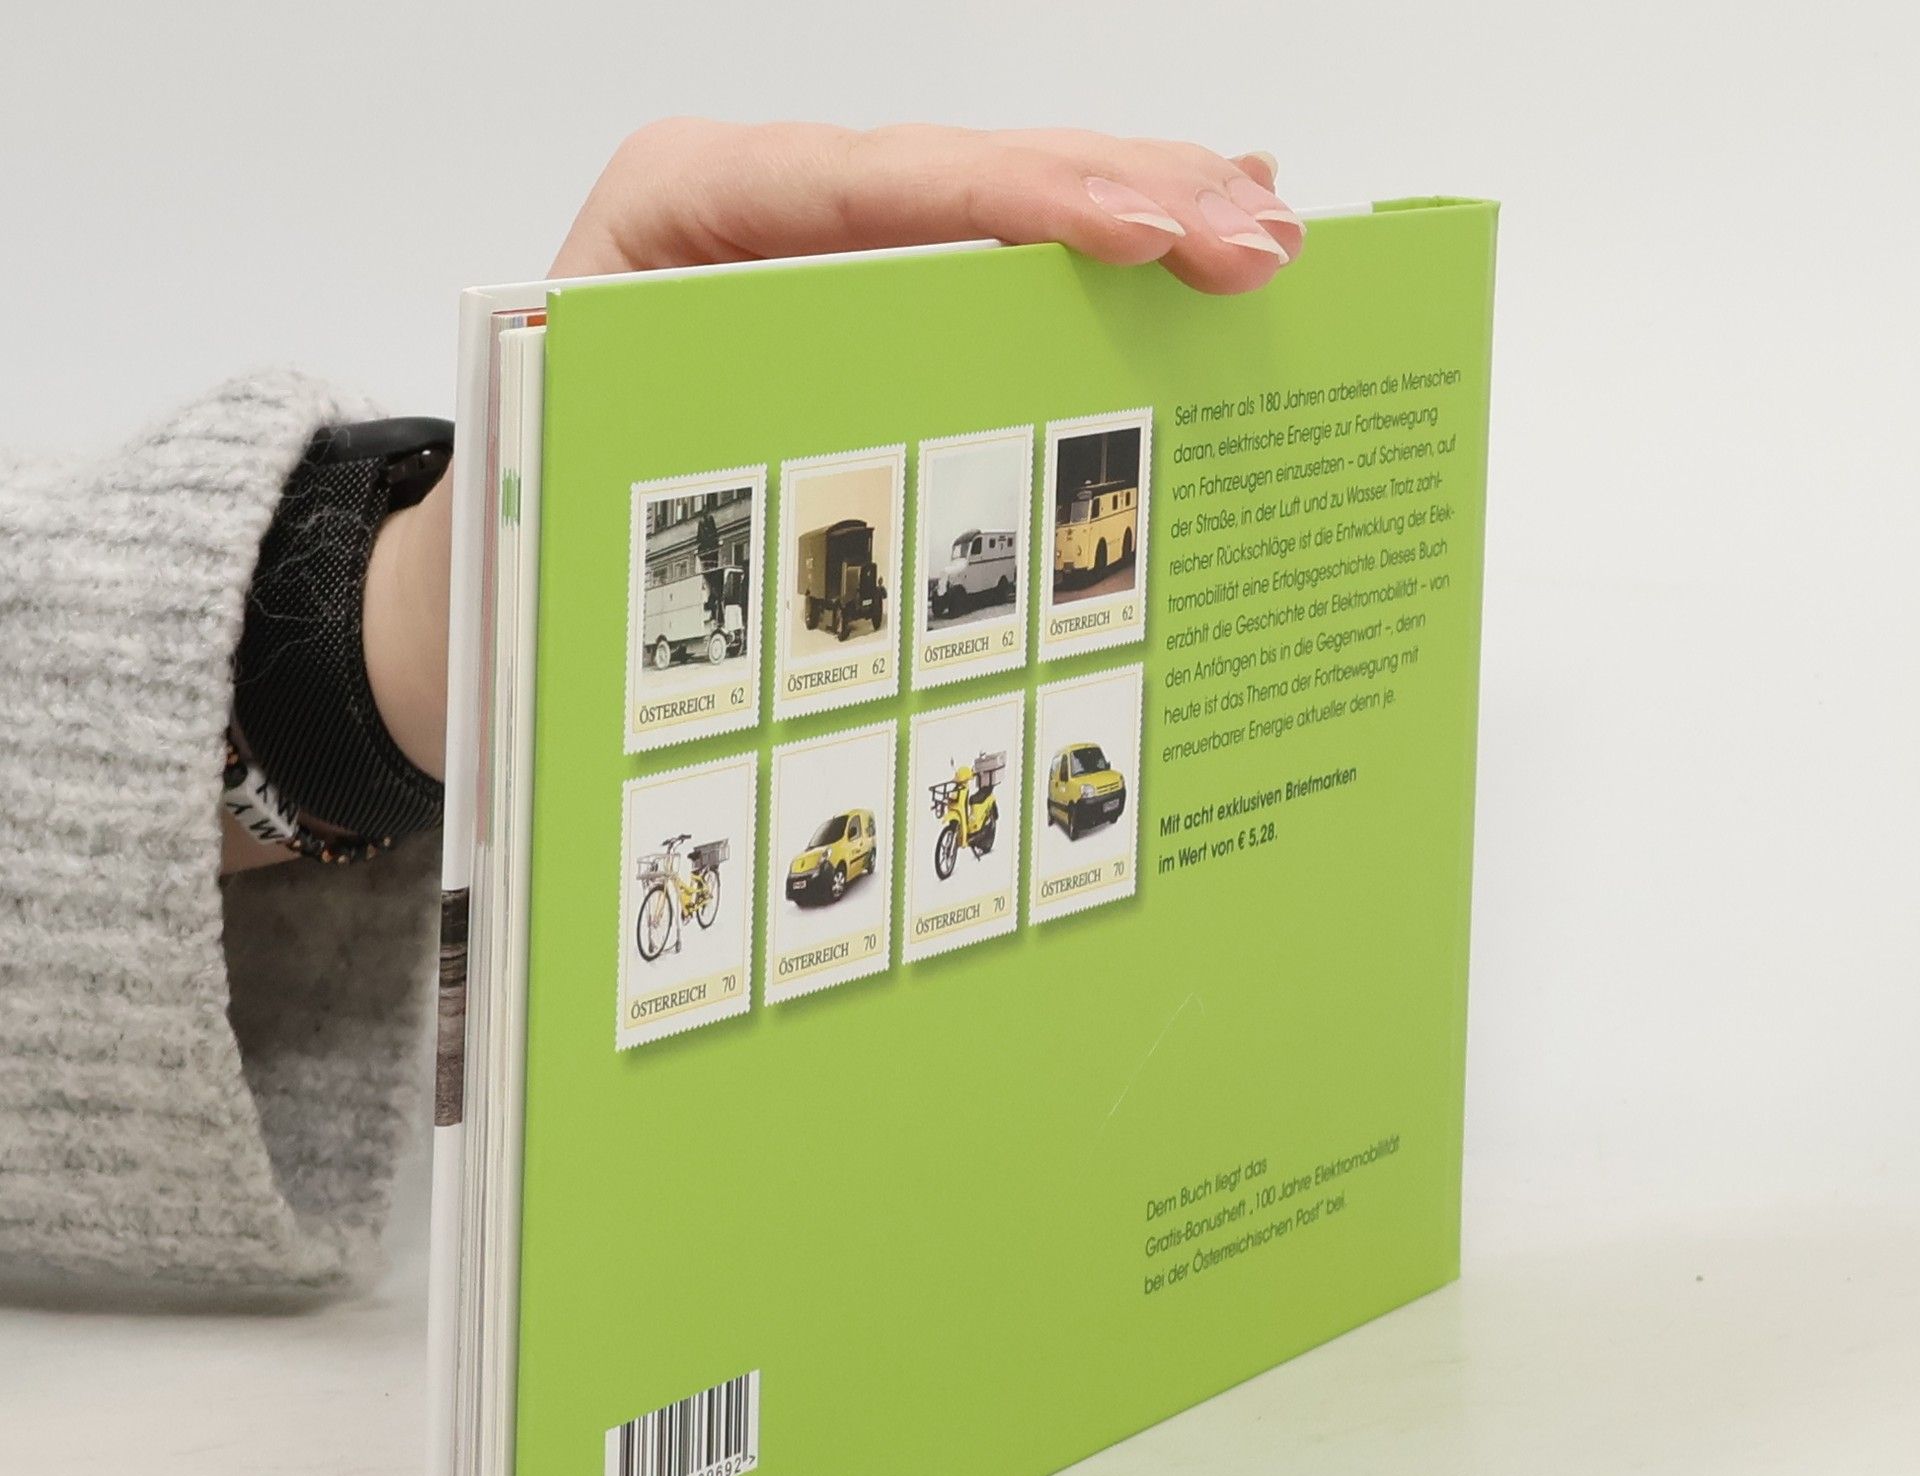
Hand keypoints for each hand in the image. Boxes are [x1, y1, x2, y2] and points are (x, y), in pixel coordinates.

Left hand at [359, 124, 1297, 794]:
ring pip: (992, 207)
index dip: (1022, 200)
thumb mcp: (621, 482)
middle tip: (1259, 239)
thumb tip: (890, 535)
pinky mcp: (858, 293)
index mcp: (677, 212)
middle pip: (961, 170)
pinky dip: (1087, 263)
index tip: (1150, 230)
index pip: (871, 177)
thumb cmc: (544, 526)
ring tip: (1257, 231)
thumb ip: (738, 468)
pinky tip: (1182, 252)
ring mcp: (814, 244)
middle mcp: (756, 206)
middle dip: (1122, 196)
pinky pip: (983, 262)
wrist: (500, 553)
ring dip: (1134, 218)